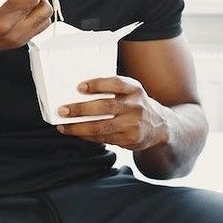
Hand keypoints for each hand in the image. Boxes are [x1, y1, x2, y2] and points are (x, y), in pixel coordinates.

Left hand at [54, 76, 168, 151]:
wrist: (160, 126)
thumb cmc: (135, 105)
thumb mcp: (130, 93)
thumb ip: (111, 91)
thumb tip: (78, 95)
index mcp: (134, 89)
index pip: (115, 83)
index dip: (97, 84)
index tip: (79, 87)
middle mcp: (136, 105)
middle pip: (105, 107)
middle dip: (81, 109)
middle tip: (62, 110)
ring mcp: (134, 124)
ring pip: (102, 127)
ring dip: (79, 127)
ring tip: (64, 126)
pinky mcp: (130, 140)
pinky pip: (104, 138)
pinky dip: (88, 136)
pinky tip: (77, 133)